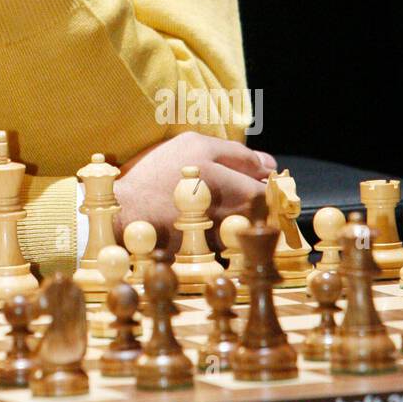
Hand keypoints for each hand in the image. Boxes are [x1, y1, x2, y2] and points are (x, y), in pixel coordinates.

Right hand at [112, 131, 277, 249]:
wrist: (127, 213)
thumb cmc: (161, 174)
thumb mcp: (196, 146)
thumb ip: (237, 153)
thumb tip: (268, 164)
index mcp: (244, 192)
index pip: (274, 191)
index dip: (264, 182)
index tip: (250, 178)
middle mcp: (242, 222)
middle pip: (264, 212)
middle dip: (251, 200)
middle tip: (225, 190)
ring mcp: (229, 242)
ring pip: (246, 226)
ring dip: (235, 216)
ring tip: (207, 205)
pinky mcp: (212, 256)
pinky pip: (227, 241)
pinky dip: (217, 231)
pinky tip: (196, 221)